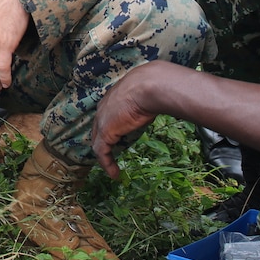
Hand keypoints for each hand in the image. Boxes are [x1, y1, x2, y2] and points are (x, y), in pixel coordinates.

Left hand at [90, 65, 163, 179]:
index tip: (117, 138)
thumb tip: (162, 100)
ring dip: (104, 158)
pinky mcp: (105, 132)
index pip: (105, 117)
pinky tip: (114, 174)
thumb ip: (146, 101)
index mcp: (112, 98)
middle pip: (97, 130)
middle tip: (109, 157)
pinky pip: (102, 152)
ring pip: (98, 143)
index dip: (109, 129)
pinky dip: (107, 164)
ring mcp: (102, 120)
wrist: (148, 85)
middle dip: (102, 144)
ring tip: (111, 169)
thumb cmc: (152, 87)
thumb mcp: (146, 95)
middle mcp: (103, 109)